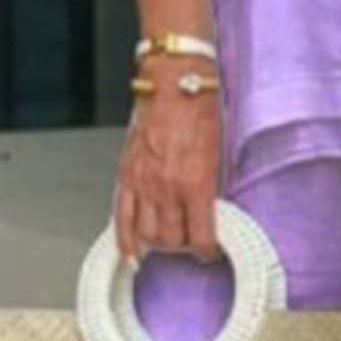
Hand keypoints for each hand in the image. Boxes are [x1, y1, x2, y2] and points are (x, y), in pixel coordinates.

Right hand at [114, 55, 222, 266]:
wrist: (174, 85)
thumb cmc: (200, 112)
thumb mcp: (218, 155)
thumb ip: (211, 189)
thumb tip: (211, 215)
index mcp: (196, 183)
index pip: (201, 235)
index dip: (208, 250)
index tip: (210, 251)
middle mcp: (167, 188)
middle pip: (172, 240)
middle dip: (184, 247)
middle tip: (190, 243)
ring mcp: (143, 183)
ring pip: (147, 234)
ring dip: (160, 244)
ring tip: (169, 241)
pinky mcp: (126, 175)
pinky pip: (121, 217)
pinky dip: (125, 240)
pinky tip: (130, 254)